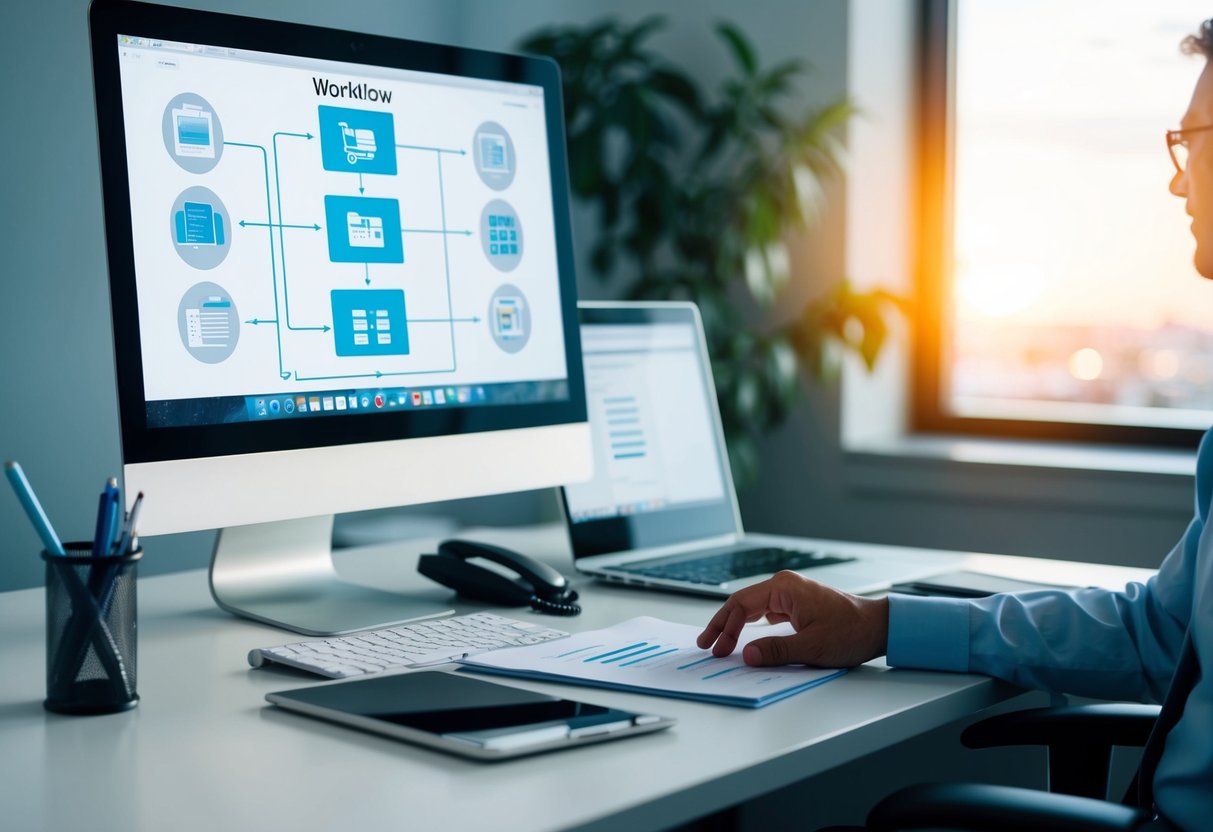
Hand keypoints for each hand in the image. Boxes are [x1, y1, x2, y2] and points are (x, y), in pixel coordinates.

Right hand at [696, 570, 889, 667]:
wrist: (879, 627)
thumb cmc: (851, 631)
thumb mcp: (812, 647)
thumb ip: (776, 651)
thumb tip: (747, 655)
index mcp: (785, 588)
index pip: (741, 604)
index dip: (724, 627)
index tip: (715, 647)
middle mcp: (785, 586)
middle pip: (743, 604)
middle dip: (724, 625)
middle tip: (709, 646)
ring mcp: (791, 595)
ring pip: (752, 609)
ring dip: (737, 626)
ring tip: (722, 644)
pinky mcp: (797, 605)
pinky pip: (766, 613)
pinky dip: (752, 626)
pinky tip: (746, 640)